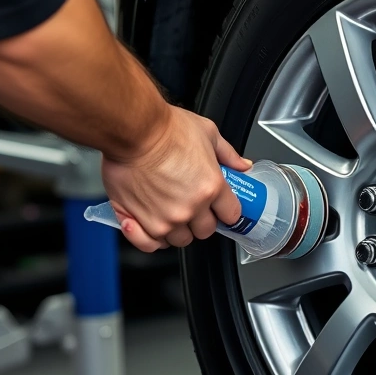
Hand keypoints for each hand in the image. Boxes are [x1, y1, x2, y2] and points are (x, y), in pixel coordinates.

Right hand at [101, 105, 252, 251]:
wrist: (132, 130)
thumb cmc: (165, 129)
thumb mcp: (208, 133)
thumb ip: (228, 154)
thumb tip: (243, 166)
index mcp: (211, 188)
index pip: (230, 215)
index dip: (226, 210)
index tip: (220, 206)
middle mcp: (190, 208)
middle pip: (205, 231)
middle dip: (201, 220)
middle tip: (191, 204)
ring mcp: (165, 219)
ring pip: (179, 239)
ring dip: (176, 228)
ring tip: (167, 210)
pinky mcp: (139, 221)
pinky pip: (149, 245)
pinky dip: (149, 238)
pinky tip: (146, 225)